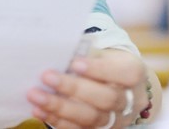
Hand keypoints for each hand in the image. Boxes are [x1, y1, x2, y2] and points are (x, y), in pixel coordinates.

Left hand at [27, 49, 145, 128]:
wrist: (117, 84)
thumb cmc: (103, 59)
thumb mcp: (102, 50)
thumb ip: (84, 50)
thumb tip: (54, 49)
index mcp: (133, 72)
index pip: (124, 73)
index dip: (100, 70)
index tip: (74, 62)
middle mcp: (130, 100)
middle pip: (105, 99)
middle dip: (73, 88)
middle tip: (46, 77)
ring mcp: (117, 119)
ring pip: (91, 118)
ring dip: (60, 107)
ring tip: (36, 96)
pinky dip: (56, 120)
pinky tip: (38, 110)